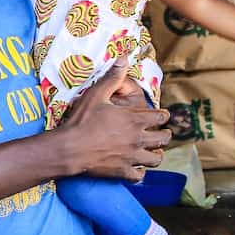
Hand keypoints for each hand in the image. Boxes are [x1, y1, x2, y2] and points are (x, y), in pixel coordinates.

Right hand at [55, 60, 171, 180]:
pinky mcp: (123, 172)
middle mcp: (138, 139)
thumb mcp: (97, 94)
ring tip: (154, 152)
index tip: (162, 115)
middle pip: (163, 139)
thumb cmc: (82, 120)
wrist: (69, 148)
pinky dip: (140, 173)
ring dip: (156, 154)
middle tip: (162, 133)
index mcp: (135, 120)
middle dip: (165, 135)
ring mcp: (132, 157)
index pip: (161, 117)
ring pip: (156, 159)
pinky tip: (137, 169)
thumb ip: (113, 77)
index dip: (163, 115)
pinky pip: (139, 176)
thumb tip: (123, 58)